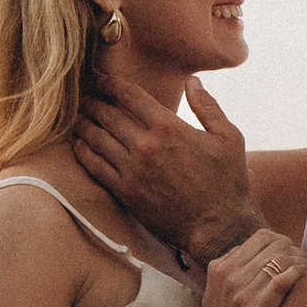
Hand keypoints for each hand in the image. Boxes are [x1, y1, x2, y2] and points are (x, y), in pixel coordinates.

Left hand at [75, 76, 258, 261]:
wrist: (219, 228)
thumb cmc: (229, 182)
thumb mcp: (229, 137)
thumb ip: (208, 107)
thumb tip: (192, 81)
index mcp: (168, 127)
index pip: (129, 95)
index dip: (110, 83)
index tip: (101, 79)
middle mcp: (145, 145)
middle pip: (107, 115)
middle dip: (93, 102)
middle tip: (85, 97)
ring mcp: (132, 170)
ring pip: (96, 139)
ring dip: (84, 125)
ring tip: (78, 118)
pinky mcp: (125, 193)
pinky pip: (95, 167)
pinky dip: (83, 152)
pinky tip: (79, 145)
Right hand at [192, 228, 306, 306]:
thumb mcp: (216, 295)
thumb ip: (231, 270)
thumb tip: (255, 251)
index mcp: (218, 268)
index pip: (260, 237)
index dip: (283, 243)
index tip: (292, 256)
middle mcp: (227, 277)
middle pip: (273, 244)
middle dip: (294, 250)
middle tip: (304, 263)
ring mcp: (239, 295)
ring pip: (281, 259)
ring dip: (300, 262)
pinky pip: (283, 281)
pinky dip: (298, 275)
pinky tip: (305, 281)